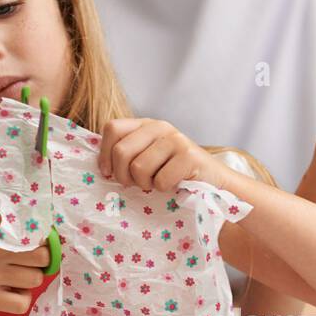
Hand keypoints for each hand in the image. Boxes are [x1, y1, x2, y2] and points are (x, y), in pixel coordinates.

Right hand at [0, 213, 52, 315]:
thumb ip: (10, 231)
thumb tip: (51, 234)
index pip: (29, 229)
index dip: (42, 237)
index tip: (41, 241)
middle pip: (41, 256)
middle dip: (42, 262)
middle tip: (31, 264)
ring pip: (35, 279)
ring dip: (30, 281)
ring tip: (16, 280)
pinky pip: (24, 302)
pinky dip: (22, 300)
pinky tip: (10, 295)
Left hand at [96, 118, 224, 191]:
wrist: (214, 181)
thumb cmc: (175, 174)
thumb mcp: (149, 158)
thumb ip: (128, 154)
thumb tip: (101, 167)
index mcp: (146, 125)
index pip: (112, 129)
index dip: (105, 154)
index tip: (109, 173)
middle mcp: (160, 127)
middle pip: (122, 151)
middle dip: (124, 175)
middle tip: (136, 184)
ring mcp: (175, 139)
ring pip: (139, 168)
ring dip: (146, 185)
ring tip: (158, 183)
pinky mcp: (188, 156)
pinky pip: (160, 181)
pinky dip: (164, 190)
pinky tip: (174, 185)